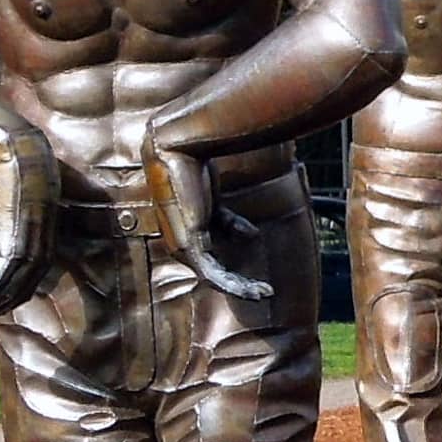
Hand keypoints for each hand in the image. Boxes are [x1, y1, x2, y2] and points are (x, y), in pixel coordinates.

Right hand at [0, 133, 61, 320]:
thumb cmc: (15, 162)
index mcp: (47, 227)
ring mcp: (32, 236)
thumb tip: (6, 216)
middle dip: (4, 301)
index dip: (18, 289)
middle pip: (28, 282)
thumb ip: (17, 210)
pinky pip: (4, 273)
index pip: (37, 270)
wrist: (12, 144)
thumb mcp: (19, 191)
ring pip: (15, 282)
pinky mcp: (16, 234)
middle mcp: (44, 235)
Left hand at [141, 136, 268, 303]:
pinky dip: (235, 285)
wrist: (178, 149)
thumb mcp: (215, 200)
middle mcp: (179, 244)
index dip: (233, 270)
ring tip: (263, 292)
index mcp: (183, 234)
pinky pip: (213, 275)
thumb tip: (252, 236)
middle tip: (263, 291)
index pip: (209, 259)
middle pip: (212, 273)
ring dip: (240, 288)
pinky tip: (253, 289)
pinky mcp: (190, 246)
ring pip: (214, 278)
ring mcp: (182, 247)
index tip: (257, 277)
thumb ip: (226, 220)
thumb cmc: (192, 166)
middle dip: (240, 285)